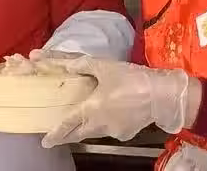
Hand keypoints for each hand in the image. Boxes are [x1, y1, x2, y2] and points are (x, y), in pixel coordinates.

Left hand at [37, 55, 197, 147]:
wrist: (161, 94)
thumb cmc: (132, 79)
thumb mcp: (106, 66)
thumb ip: (84, 65)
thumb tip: (68, 65)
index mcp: (92, 108)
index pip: (69, 123)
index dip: (56, 133)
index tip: (46, 141)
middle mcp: (100, 124)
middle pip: (79, 134)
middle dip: (68, 136)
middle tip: (57, 139)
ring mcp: (114, 131)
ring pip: (95, 132)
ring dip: (87, 129)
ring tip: (83, 123)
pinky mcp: (127, 134)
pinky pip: (111, 130)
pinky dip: (107, 124)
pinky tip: (113, 115)